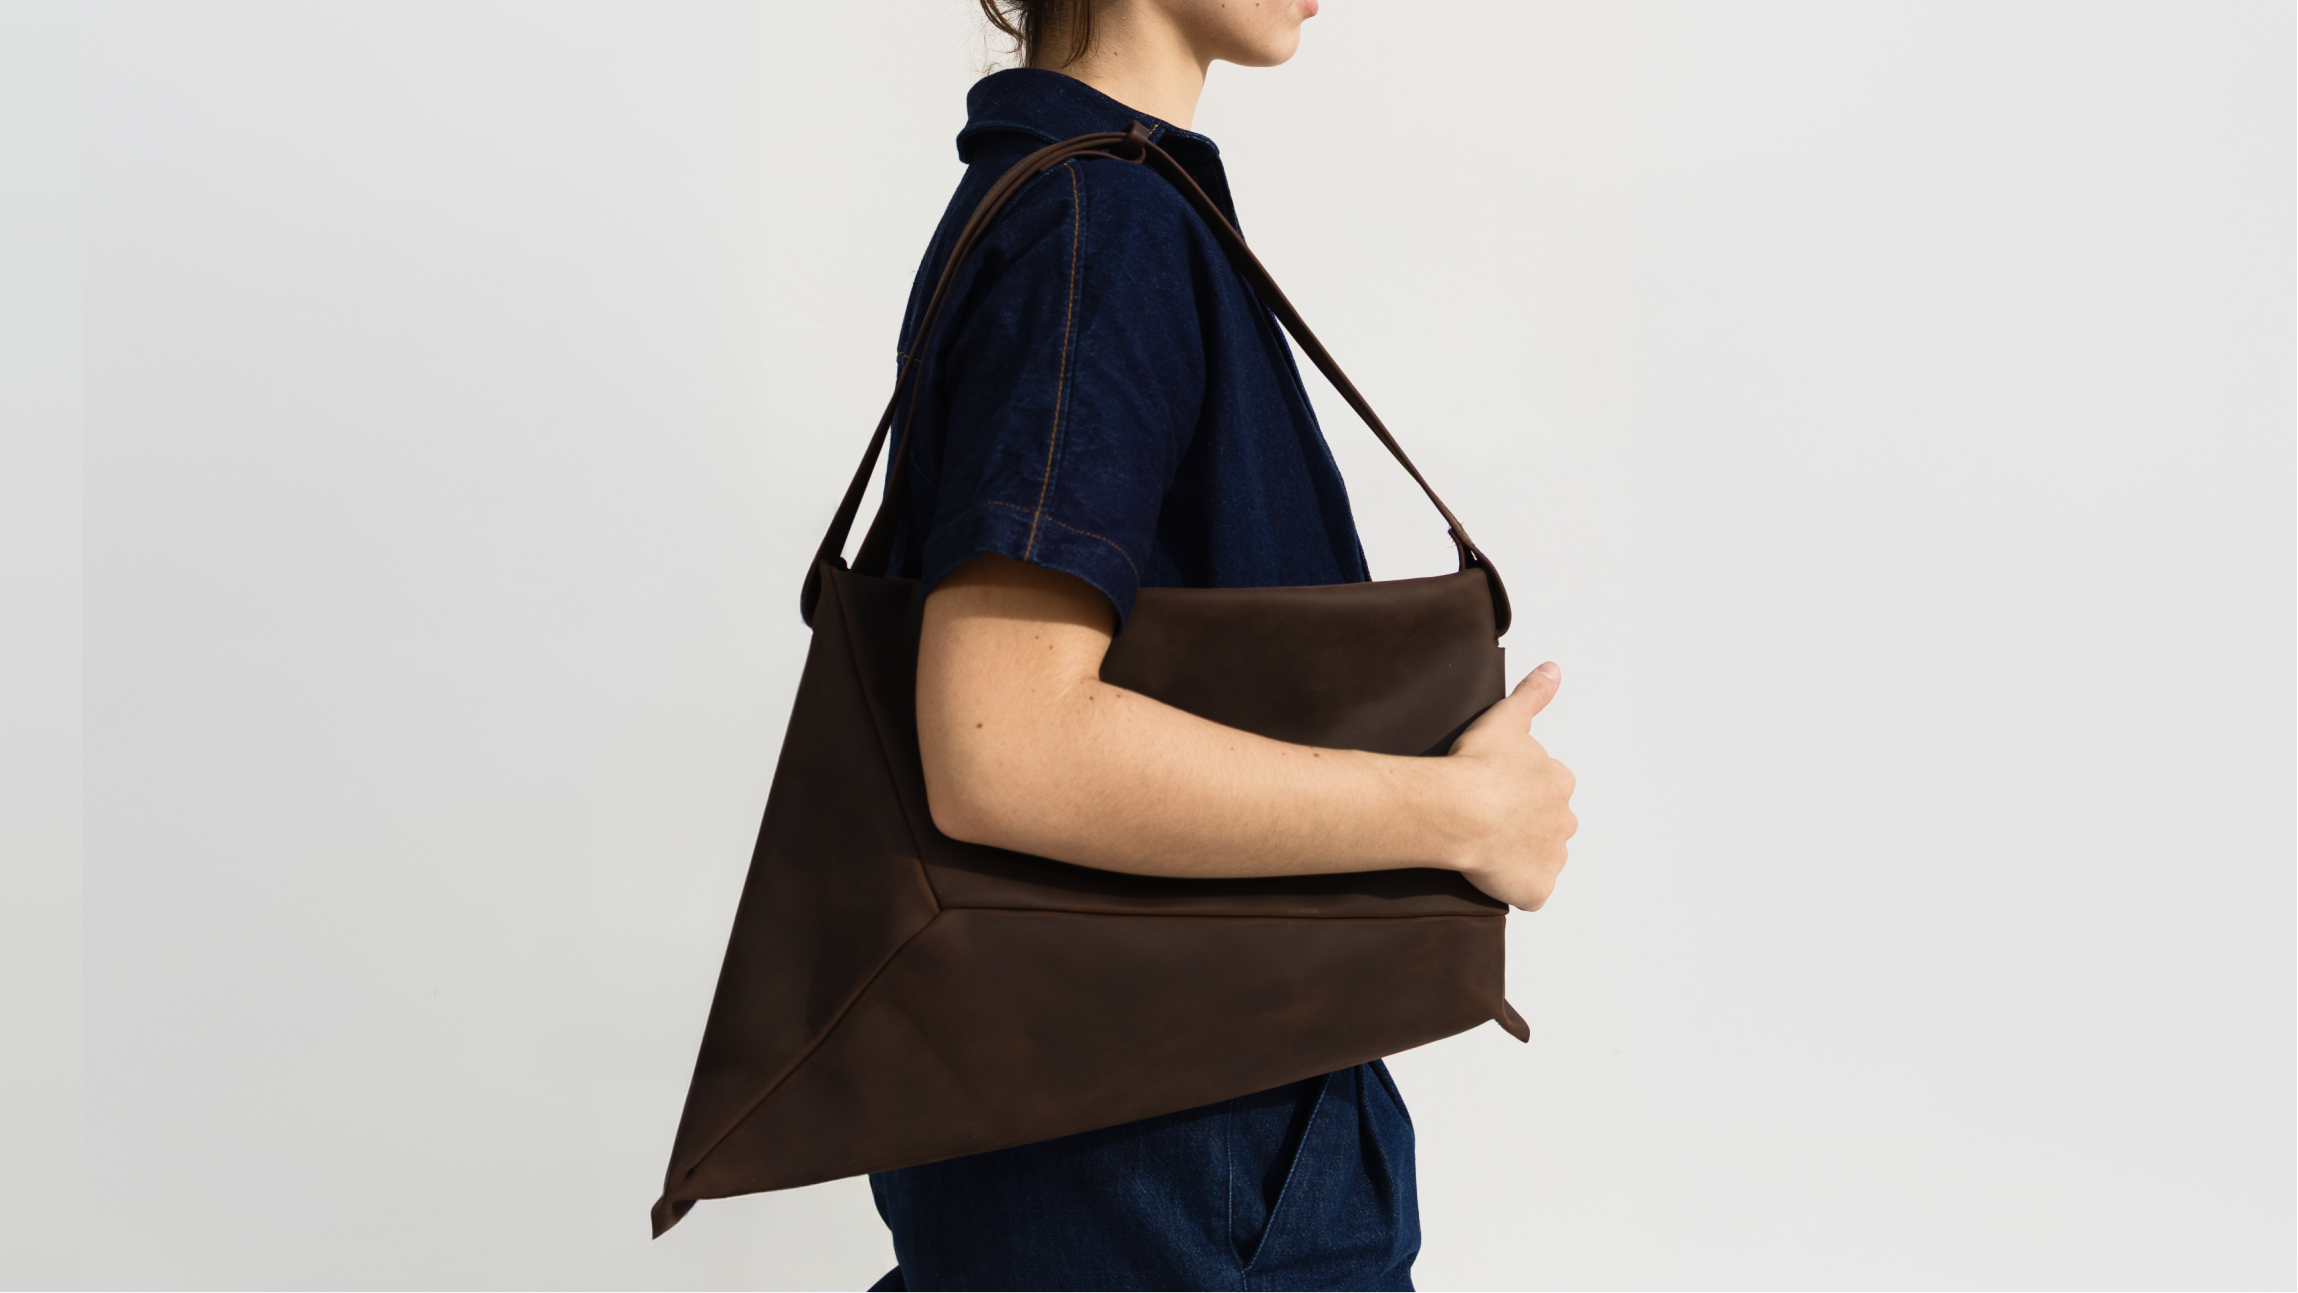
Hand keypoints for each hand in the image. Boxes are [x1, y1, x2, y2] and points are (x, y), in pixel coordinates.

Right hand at [1443, 662, 1577, 910]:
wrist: (1460, 808)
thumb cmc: (1477, 764)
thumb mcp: (1507, 718)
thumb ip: (1533, 694)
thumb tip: (1554, 668)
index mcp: (1560, 782)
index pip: (1547, 787)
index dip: (1518, 790)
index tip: (1492, 789)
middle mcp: (1565, 820)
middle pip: (1547, 824)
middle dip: (1523, 824)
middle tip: (1486, 819)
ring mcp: (1552, 858)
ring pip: (1540, 858)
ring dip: (1519, 855)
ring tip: (1484, 847)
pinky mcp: (1536, 889)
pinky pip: (1530, 892)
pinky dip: (1515, 888)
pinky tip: (1490, 876)